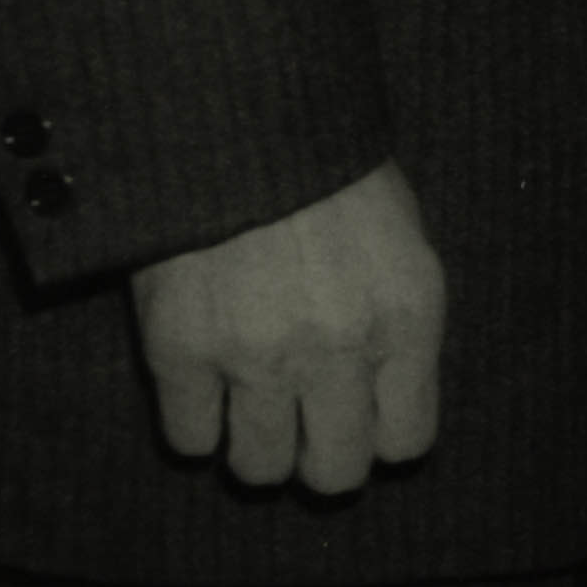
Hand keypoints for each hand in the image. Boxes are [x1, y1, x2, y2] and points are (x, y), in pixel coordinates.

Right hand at [127, 159, 445, 495]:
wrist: (236, 113)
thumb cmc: (327, 169)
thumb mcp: (400, 234)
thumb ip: (396, 321)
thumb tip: (383, 397)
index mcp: (405, 315)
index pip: (407, 440)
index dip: (379, 435)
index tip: (360, 416)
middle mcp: (338, 346)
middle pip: (334, 472)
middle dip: (319, 456)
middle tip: (303, 423)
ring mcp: (255, 353)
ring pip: (259, 469)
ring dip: (256, 446)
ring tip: (251, 403)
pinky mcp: (179, 350)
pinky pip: (190, 440)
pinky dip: (195, 422)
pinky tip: (204, 381)